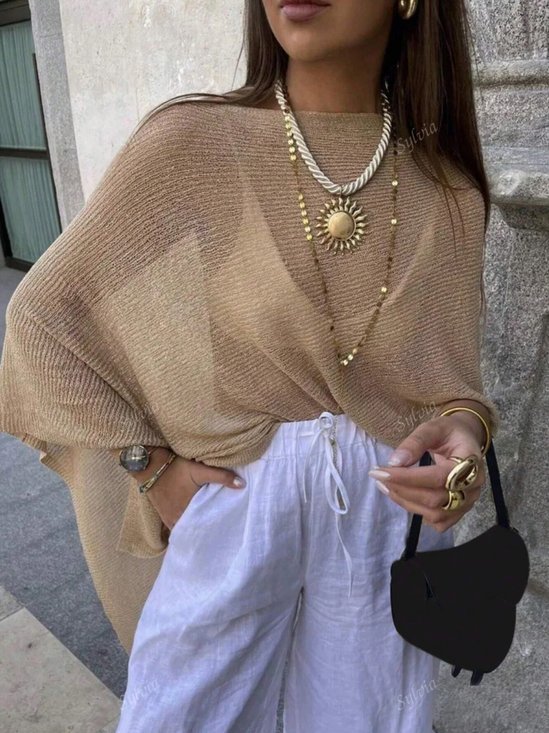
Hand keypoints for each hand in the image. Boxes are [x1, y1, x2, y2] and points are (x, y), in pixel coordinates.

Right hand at [143, 451, 245, 530]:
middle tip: (218, 530)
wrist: (151, 466)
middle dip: (205, 530)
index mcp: (189, 511)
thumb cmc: (177, 468)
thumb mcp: (201, 470)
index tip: (224, 529)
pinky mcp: (164, 515)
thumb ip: (221, 477)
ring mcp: (169, 518)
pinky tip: (191, 523)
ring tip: (207, 528)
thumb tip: (242, 485)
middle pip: (195, 529)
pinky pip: (175, 526)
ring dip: (194, 528)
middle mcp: (178, 519)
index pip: (205, 526)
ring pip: (185, 529)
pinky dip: (183, 526)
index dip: (214, 528)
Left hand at [368, 413, 485, 532]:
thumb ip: (415, 442)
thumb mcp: (433, 428)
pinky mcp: (460, 510)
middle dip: (402, 490)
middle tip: (378, 477)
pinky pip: (438, 521)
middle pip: (435, 499)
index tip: (380, 472)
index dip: (407, 478)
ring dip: (405, 502)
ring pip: (435, 513)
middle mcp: (473, 486)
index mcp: (471, 462)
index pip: (438, 477)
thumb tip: (395, 462)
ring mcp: (468, 501)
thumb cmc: (449, 432)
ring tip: (385, 486)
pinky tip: (402, 496)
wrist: (465, 440)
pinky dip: (417, 511)